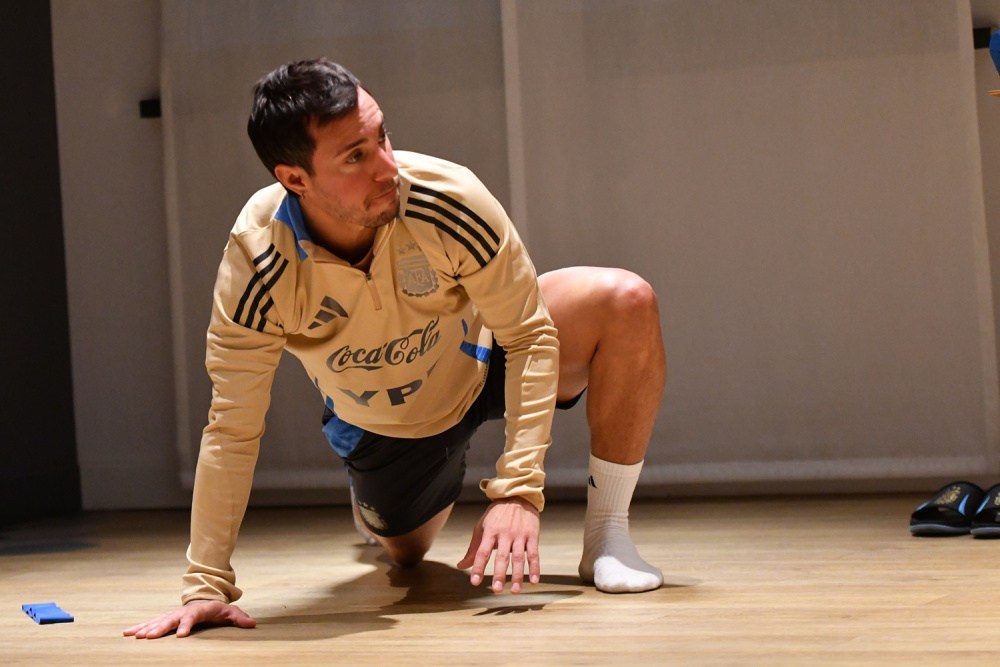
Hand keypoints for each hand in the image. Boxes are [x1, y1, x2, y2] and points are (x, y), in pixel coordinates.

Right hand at [123, 600, 255, 638]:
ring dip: (145, 628)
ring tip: (133, 636)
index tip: (181, 635)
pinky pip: (151, 623)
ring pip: (157, 621)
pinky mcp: (166, 618)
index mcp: (198, 611)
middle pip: (170, 620)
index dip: (186, 626)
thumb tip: (252, 624)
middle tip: (147, 637)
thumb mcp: (231, 612)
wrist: (205, 598)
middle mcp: (182, 612)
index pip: (192, 618)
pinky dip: (139, 627)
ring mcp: (173, 615)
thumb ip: (240, 618)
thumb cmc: (218, 608)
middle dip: (159, 629)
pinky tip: (127, 633)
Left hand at [457, 496, 539, 593]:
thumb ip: (474, 548)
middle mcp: (505, 533)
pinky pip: (534, 554)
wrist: (518, 496)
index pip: (482, 552)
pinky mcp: (533, 535)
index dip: (478, 567)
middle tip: (496, 590)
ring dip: (518, 575)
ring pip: (519, 558)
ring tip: (515, 591)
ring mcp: (520, 535)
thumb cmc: (497, 514)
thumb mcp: (482, 526)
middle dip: (499, 574)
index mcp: (490, 531)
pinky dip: (535, 568)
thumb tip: (461, 566)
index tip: (475, 582)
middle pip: (502, 557)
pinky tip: (534, 581)